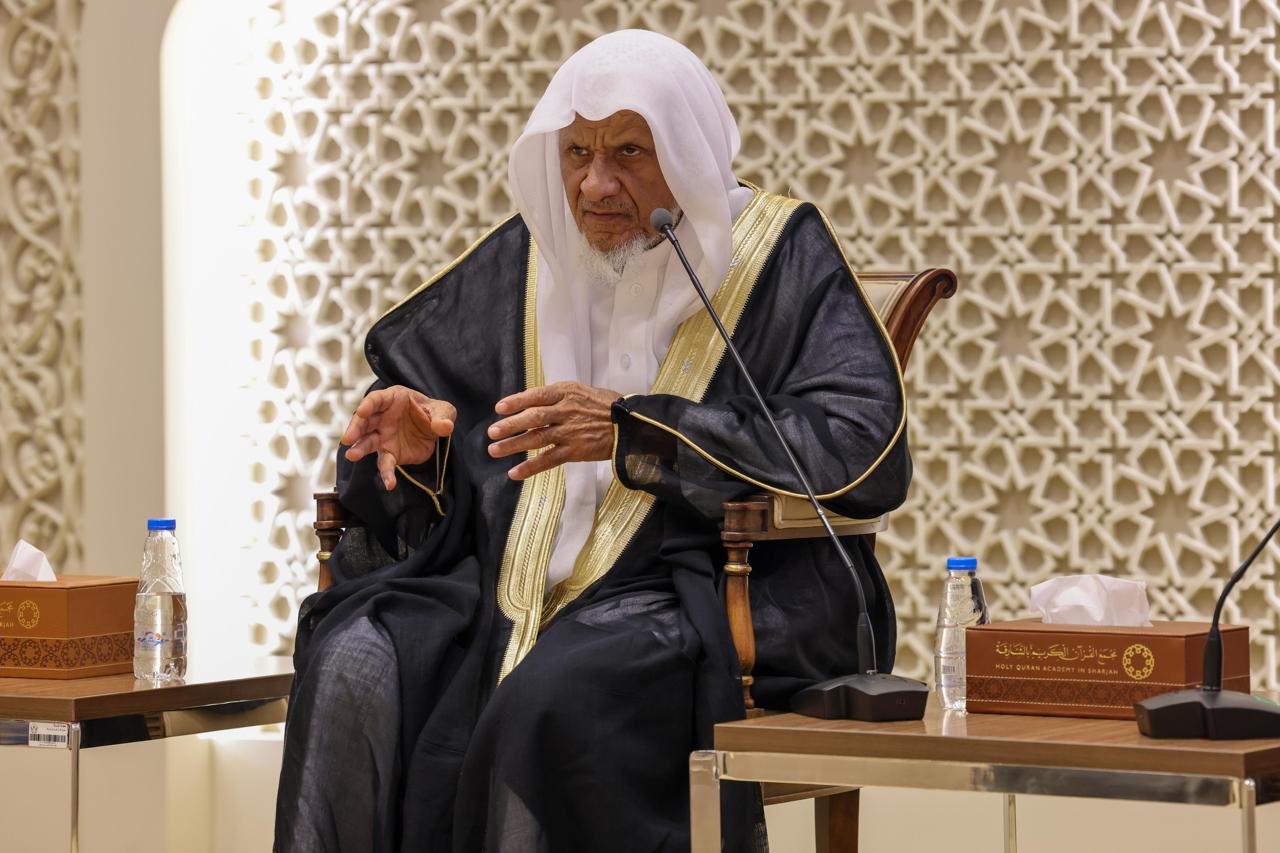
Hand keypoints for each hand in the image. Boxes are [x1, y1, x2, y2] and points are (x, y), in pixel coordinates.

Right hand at [342, 386, 456, 490]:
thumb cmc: (434, 412)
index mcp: (393, 399)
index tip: (362, 412)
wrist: (435, 430)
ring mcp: (383, 436)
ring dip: (359, 449)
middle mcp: (382, 417)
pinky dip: (386, 473)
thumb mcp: (444, 410)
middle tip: (348, 438)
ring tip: (351, 455)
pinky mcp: (390, 453)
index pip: (376, 400)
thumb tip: (444, 427)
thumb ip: (443, 416)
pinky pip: (385, 464)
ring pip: (368, 442)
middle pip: (365, 422)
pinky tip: (389, 483)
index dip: (368, 405)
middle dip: (356, 428)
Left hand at [487, 381, 620, 479]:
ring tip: (494, 450)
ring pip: (537, 438)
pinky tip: (514, 472)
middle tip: (492, 432)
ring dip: (513, 445)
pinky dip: (530, 467)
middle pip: (533, 417)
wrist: (631, 424)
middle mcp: (566, 411)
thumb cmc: (605, 406)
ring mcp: (570, 432)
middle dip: (510, 425)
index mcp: (567, 392)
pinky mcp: (575, 451)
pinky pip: (548, 460)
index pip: (536, 395)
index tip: (499, 408)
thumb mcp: (582, 392)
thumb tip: (532, 404)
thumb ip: (558, 397)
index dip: (516, 402)